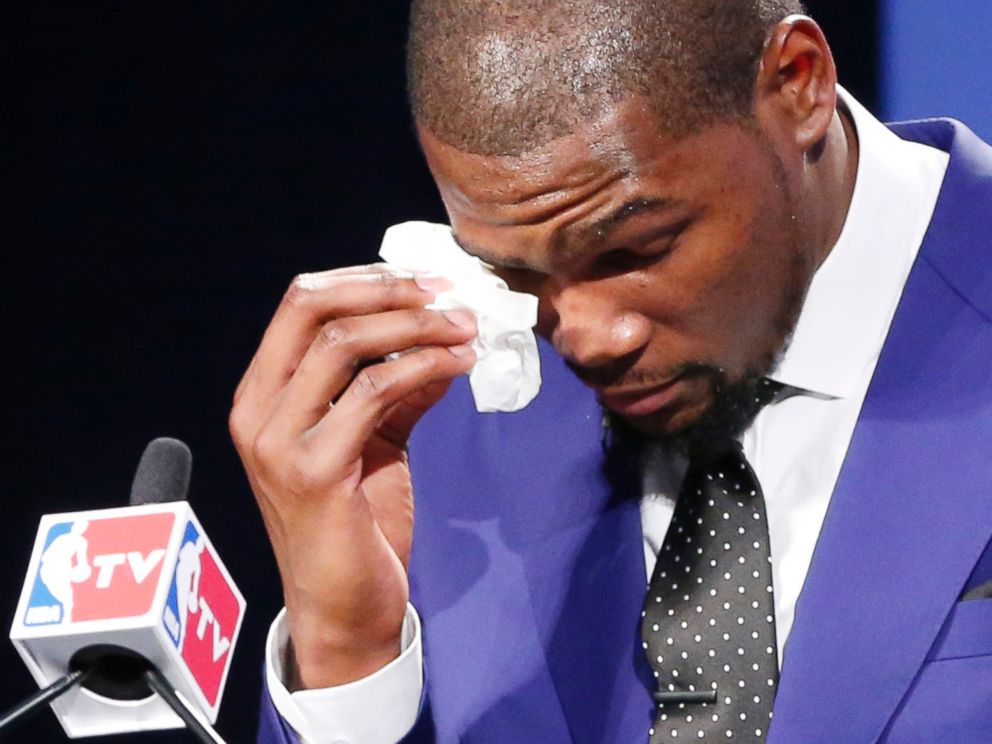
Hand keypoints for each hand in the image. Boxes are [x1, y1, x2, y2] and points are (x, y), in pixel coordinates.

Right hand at [229, 265, 475, 687]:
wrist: (344, 607)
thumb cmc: (356, 522)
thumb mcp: (374, 439)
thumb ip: (399, 385)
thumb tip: (447, 331)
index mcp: (261, 395)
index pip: (301, 303)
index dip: (366, 279)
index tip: (424, 279)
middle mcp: (256, 411)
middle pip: (315, 308)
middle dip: (391, 290)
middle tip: (450, 294)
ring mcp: (278, 441)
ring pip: (347, 343)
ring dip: (418, 325)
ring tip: (468, 327)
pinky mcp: (314, 470)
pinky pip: (377, 391)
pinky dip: (427, 365)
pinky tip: (463, 363)